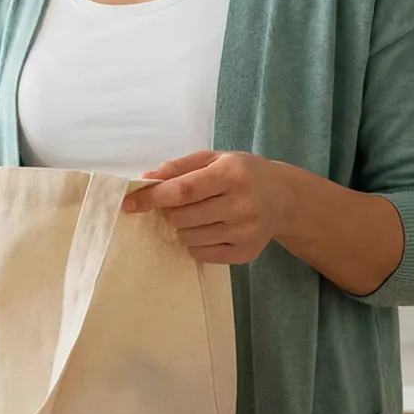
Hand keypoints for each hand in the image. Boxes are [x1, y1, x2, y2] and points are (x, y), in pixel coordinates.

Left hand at [125, 151, 295, 264]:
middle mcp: (242, 204)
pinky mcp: (246, 253)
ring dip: (182, 228)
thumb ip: (178, 167)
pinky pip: (200, 254)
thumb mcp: (214, 159)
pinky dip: (195, 244)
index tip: (129, 203)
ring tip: (199, 216)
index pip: (183, 190)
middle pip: (182, 217)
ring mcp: (245, 232)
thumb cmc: (242, 174)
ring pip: (188, 238)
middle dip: (169, 212)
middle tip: (179, 205)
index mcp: (232, 174)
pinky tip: (209, 230)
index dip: (152, 198)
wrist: (284, 198)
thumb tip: (145, 180)